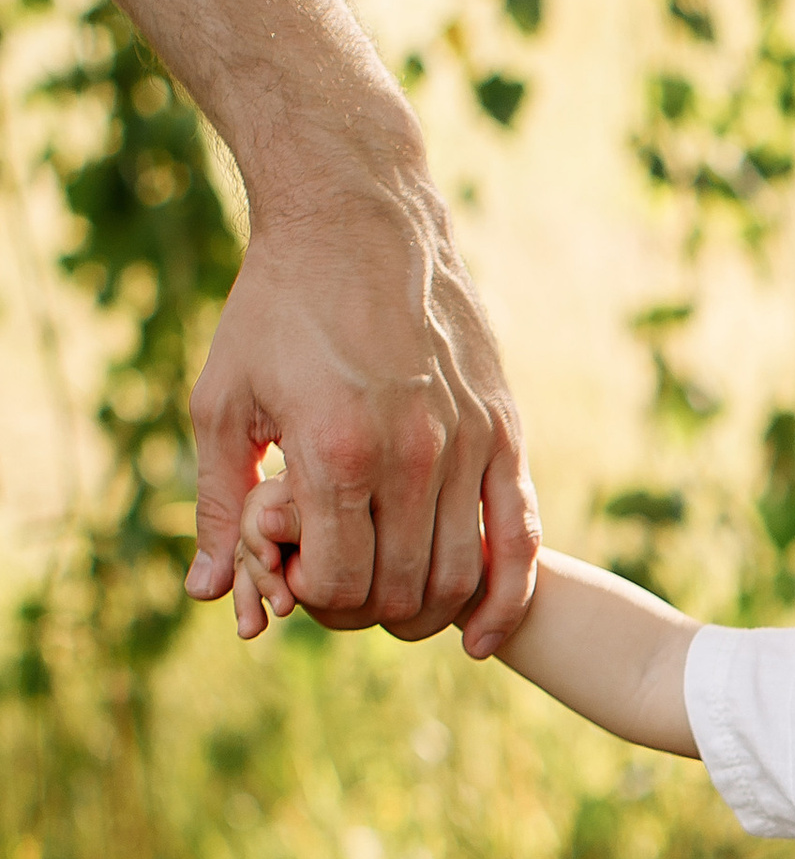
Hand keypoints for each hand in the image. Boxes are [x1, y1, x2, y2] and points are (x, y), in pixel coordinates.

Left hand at [184, 129, 539, 655]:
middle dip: (365, 612)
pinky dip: (505, 601)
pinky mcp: (504, 431)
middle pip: (400, 590)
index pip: (338, 582)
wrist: (357, 218)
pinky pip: (521, 539)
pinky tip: (482, 639)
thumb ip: (219, 505)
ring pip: (460, 576)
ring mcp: (467, 443)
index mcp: (335, 449)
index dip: (315, 601)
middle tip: (342, 590)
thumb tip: (208, 595)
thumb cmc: (276, 308)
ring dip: (426, 612)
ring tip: (395, 604)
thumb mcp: (223, 401)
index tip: (298, 579)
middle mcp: (411, 453)